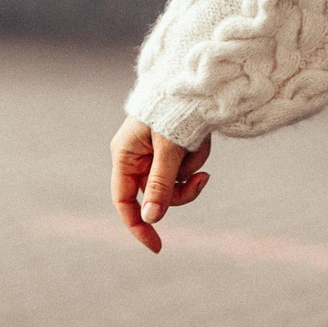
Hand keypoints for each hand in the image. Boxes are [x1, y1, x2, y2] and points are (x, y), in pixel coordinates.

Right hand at [109, 116, 209, 253]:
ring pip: (175, 183)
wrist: (190, 79)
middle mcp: (137, 158)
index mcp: (125, 156)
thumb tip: (152, 218)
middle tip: (202, 177)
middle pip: (156, 196)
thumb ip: (160, 183)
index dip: (138, 226)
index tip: (157, 247)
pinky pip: (184, 169)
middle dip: (182, 190)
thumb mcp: (168, 147)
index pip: (125, 202)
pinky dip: (196, 159)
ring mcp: (154, 155)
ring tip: (199, 143)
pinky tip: (201, 141)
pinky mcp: (171, 150)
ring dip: (191, 168)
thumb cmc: (172, 109)